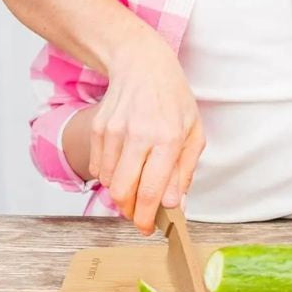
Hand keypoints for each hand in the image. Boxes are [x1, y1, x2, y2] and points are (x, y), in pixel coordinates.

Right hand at [90, 32, 203, 235]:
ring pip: (108, 183)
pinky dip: (108, 175)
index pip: (152, 191)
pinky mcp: (98, 128)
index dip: (148, 218)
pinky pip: (97, 168)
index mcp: (167, 138)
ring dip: (120, 192)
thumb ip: (185, 171)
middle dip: (130, 211)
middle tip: (140, 212)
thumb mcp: (194, 131)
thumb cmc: (172, 98)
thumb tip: (174, 205)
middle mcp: (138, 134)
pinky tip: (123, 163)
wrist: (141, 63)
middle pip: (123, 192)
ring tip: (135, 181)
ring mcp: (114, 131)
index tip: (149, 228)